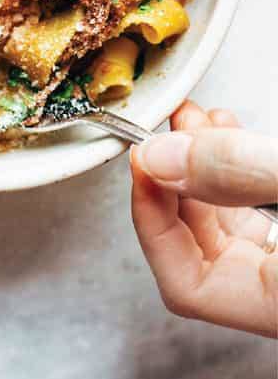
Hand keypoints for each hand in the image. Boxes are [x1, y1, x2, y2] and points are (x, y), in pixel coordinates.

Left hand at [130, 100, 277, 336]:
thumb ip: (240, 173)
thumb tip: (160, 161)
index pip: (187, 286)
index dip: (152, 218)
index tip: (143, 159)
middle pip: (204, 252)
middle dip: (175, 178)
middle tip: (169, 127)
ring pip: (233, 231)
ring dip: (204, 169)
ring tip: (200, 120)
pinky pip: (262, 220)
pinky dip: (240, 175)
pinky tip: (233, 137)